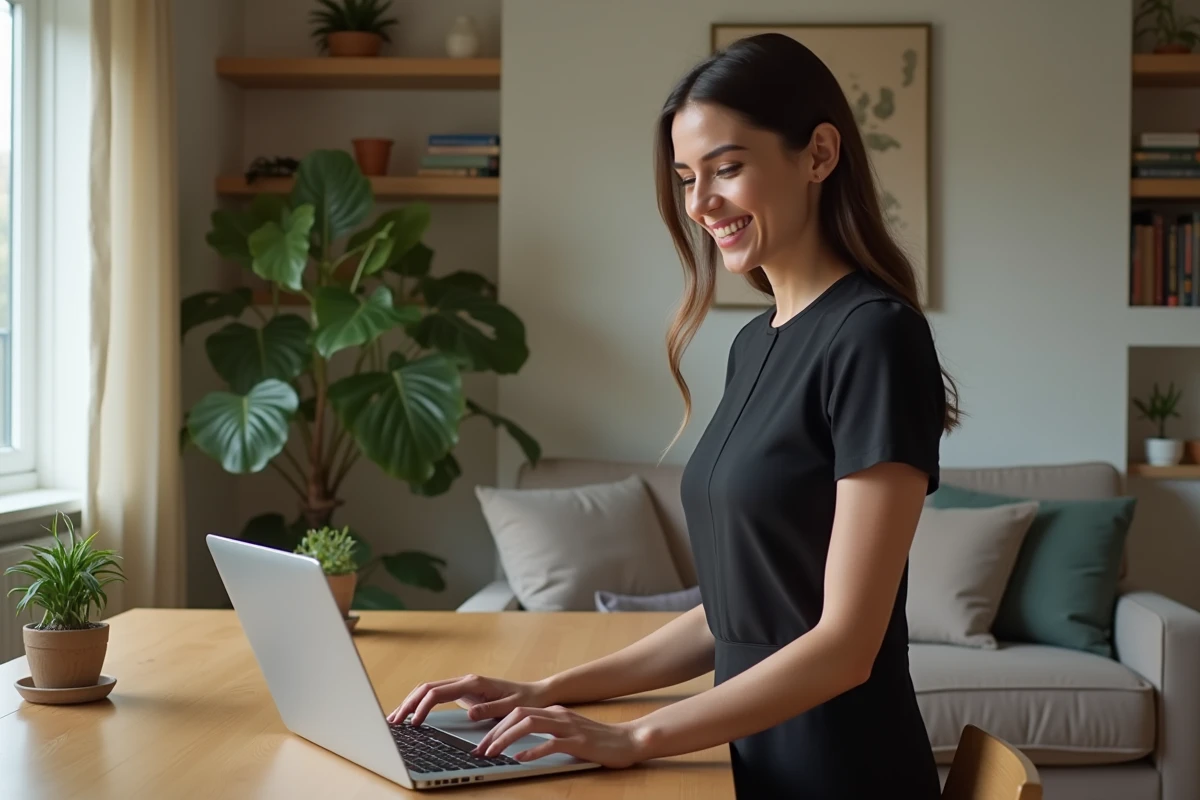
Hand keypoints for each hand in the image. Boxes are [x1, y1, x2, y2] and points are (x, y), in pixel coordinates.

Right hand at [386, 674, 551, 726]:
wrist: (535, 694)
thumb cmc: (524, 701)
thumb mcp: (511, 707)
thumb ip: (490, 709)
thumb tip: (470, 713)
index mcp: (473, 683)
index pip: (438, 692)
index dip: (422, 707)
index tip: (413, 723)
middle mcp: (465, 680)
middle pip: (427, 687)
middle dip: (407, 703)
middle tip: (393, 721)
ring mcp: (463, 684)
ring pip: (428, 688)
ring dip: (410, 701)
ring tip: (395, 718)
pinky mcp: (463, 691)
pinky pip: (436, 694)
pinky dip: (420, 701)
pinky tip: (412, 713)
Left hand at [471, 705, 646, 768]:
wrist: (627, 740)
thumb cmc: (598, 740)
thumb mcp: (569, 732)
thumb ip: (549, 733)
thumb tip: (521, 744)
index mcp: (555, 712)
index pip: (519, 712)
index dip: (498, 726)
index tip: (484, 742)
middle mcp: (559, 715)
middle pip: (519, 715)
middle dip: (496, 731)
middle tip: (481, 749)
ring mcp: (569, 727)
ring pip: (530, 725)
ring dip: (507, 738)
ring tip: (494, 752)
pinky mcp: (578, 742)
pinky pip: (551, 744)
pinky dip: (533, 751)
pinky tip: (521, 759)